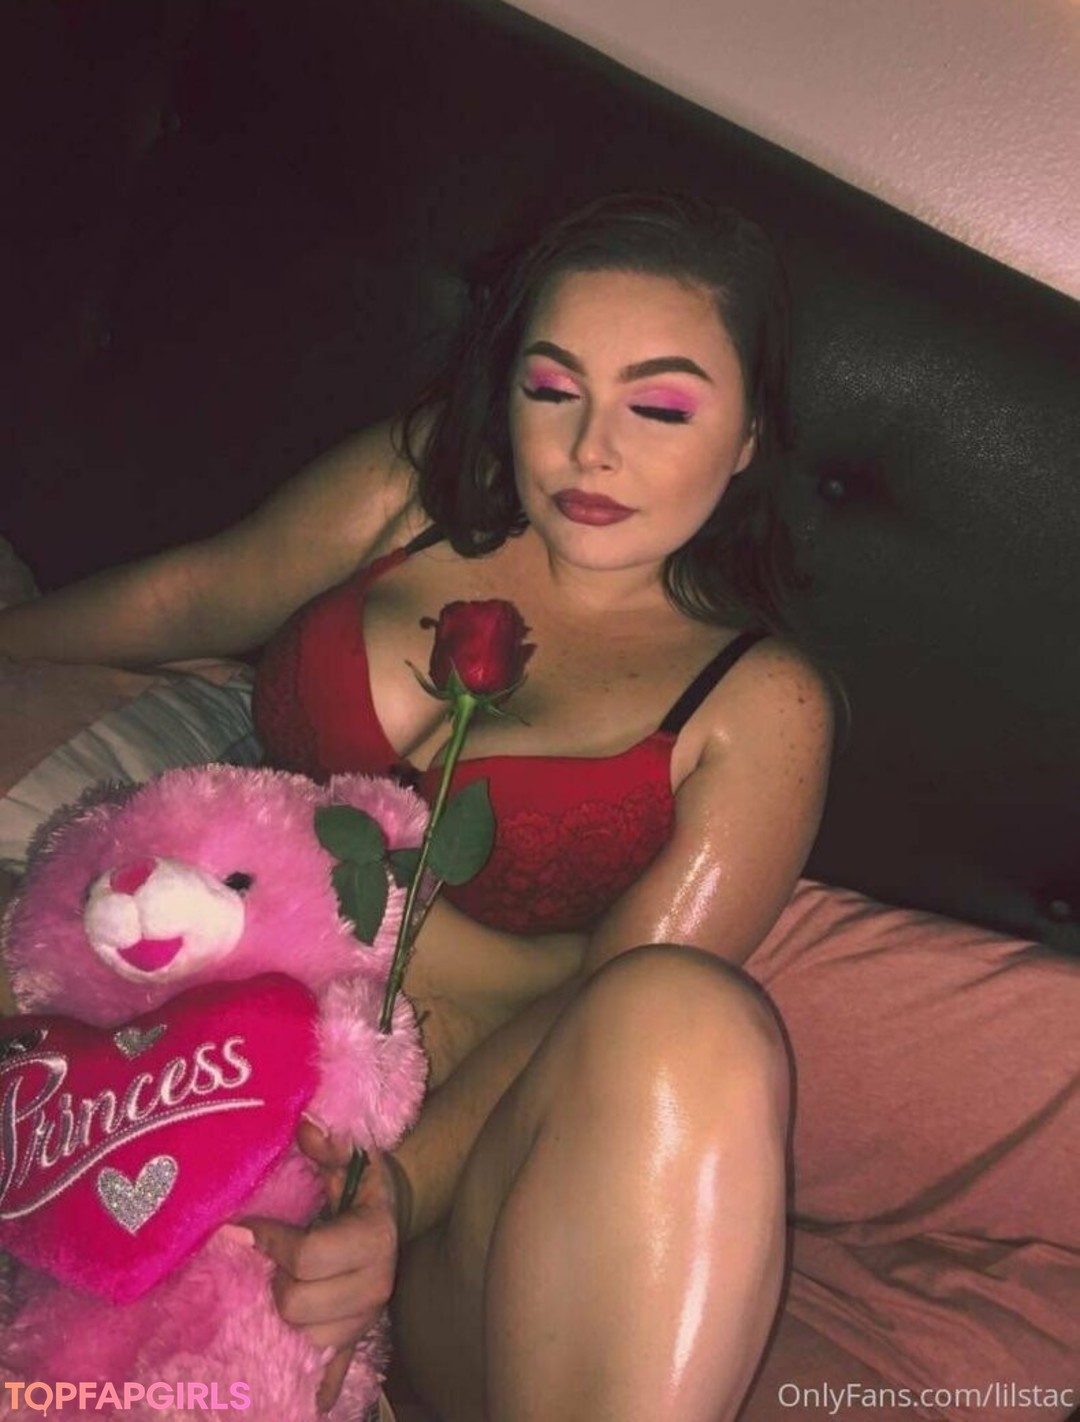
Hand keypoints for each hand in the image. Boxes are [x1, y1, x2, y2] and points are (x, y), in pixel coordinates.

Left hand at [246, 1120, 407, 1411]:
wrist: (390, 1213)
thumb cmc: (361, 1184)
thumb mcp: (350, 1155)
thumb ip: (327, 1143)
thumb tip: (305, 1123)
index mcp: (374, 1240)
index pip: (307, 1257)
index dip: (268, 1243)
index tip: (239, 1229)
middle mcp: (375, 1286)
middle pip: (297, 1306)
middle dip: (274, 1282)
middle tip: (267, 1262)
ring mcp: (366, 1320)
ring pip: (304, 1338)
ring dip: (283, 1316)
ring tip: (280, 1287)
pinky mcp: (357, 1340)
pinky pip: (333, 1372)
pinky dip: (316, 1384)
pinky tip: (302, 1397)